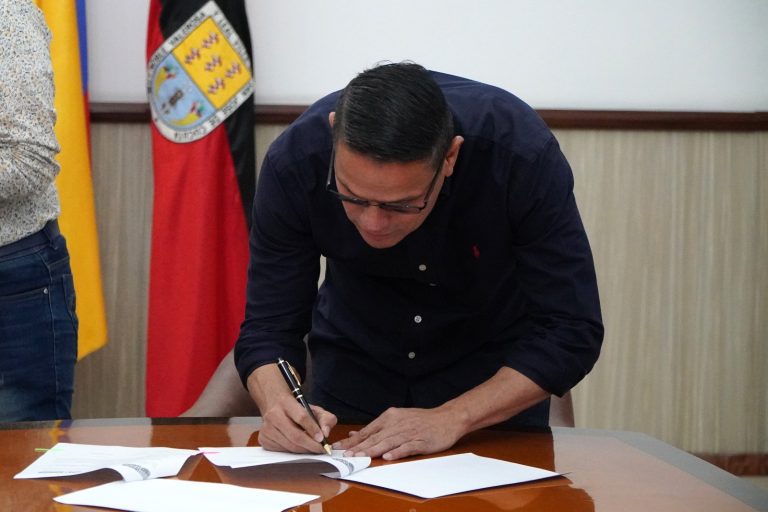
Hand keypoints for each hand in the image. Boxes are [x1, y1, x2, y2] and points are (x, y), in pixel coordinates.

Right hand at [258, 394, 336, 453]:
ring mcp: (266, 428)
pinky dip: (293, 452)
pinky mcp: (263, 439)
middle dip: (310, 445)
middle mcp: (273, 415)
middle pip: (295, 435)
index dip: (313, 429)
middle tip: (321, 449)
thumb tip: (326, 433)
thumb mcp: (313, 408)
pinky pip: (282, 451)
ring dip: (304, 450)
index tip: (322, 439)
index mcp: (286, 403)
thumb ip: (325, 418)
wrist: (273, 403)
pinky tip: (299, 447)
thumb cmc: (295, 407)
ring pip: (289, 446)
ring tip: (312, 449)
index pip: (301, 417)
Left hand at [332, 407, 462, 460]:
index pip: (368, 430)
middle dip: (359, 447)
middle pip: (375, 437)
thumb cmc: (420, 420)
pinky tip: (388, 457)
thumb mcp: (397, 419)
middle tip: (346, 455)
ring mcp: (409, 432)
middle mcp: (397, 423)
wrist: (446, 418)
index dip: (353, 439)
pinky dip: (397, 452)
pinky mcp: (420, 441)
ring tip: (360, 457)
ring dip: (373, 450)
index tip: (339, 447)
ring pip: (388, 442)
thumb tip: (355, 433)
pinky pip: (407, 447)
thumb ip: (376, 428)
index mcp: (390, 417)